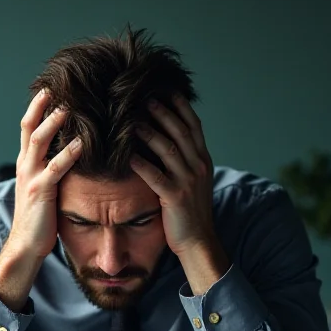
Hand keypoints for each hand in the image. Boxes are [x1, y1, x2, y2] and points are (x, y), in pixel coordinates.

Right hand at [8, 89, 82, 259]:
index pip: (28, 127)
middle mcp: (25, 165)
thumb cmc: (40, 218)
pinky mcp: (41, 191)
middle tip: (60, 85)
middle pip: (30, 126)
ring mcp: (31, 177)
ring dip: (55, 121)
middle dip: (43, 105)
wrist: (25, 245)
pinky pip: (56, 167)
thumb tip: (72, 151)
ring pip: (39, 141)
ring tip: (71, 105)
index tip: (50, 87)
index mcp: (26, 163)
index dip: (37, 106)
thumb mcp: (44, 187)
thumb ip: (52, 168)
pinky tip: (84, 142)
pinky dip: (70, 152)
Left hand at [130, 94, 217, 257]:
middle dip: (163, 112)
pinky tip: (127, 154)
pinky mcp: (175, 197)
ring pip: (169, 149)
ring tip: (132, 119)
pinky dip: (141, 163)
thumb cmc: (189, 211)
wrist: (198, 241)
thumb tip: (167, 138)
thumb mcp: (193, 181)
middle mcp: (198, 166)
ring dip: (150, 132)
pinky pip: (156, 176)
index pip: (193, 126)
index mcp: (203, 160)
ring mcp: (188, 181)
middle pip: (180, 131)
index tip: (166, 89)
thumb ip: (184, 160)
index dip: (180, 106)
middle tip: (145, 97)